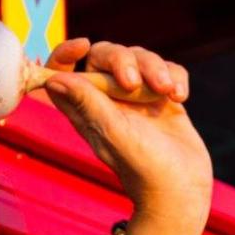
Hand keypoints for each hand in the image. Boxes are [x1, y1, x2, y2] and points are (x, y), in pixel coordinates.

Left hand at [43, 39, 212, 230]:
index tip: (82, 46)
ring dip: (155, 68)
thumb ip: (86, 102)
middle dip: (122, 59)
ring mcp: (135, 98)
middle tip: (133, 84)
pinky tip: (179, 98)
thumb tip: (53, 79)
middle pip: (104, 55)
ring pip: (139, 57)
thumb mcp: (111, 130)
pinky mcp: (161, 98)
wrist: (181, 187)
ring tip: (167, 93)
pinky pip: (166, 68)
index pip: (62, 72)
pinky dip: (174, 77)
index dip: (65, 53)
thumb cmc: (141, 165)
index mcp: (84, 109)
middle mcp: (106, 101)